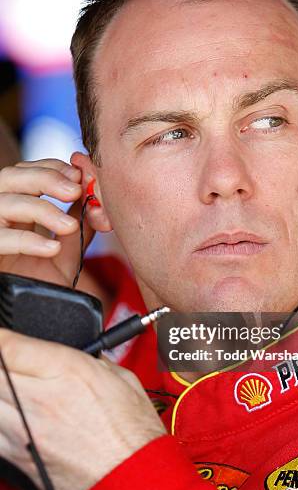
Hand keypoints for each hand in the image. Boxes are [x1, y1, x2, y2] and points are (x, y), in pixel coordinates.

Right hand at [0, 159, 92, 285]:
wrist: (28, 322)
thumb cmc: (40, 285)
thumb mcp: (66, 253)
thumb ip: (79, 226)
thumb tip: (97, 199)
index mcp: (15, 208)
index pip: (26, 171)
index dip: (51, 167)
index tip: (79, 175)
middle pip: (9, 176)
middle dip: (45, 178)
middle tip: (75, 190)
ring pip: (4, 202)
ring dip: (41, 209)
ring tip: (69, 226)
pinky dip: (27, 240)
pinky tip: (51, 248)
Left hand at [0, 329, 165, 489]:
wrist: (133, 482)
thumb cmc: (134, 434)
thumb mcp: (119, 378)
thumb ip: (88, 360)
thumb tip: (75, 352)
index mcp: (68, 371)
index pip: (9, 345)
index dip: (1, 337)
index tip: (4, 335)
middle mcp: (41, 399)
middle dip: (1, 361)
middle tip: (8, 360)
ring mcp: (23, 431)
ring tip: (12, 389)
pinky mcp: (16, 458)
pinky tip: (10, 414)